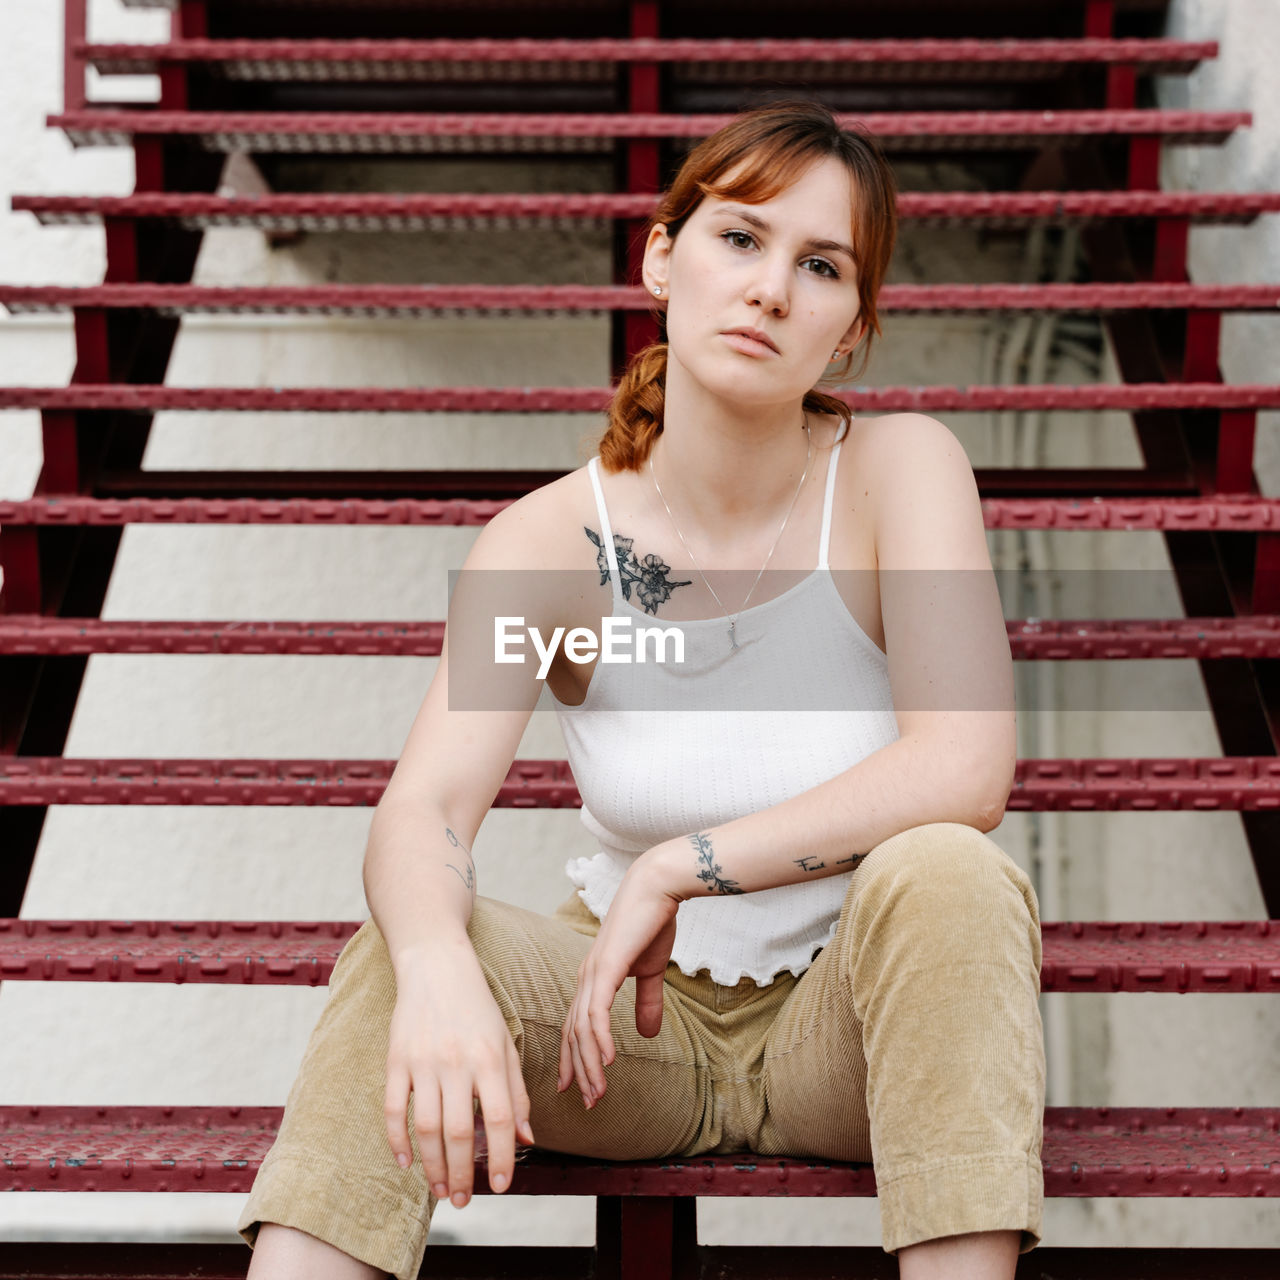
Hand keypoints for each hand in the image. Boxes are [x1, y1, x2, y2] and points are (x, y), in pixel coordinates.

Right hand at [384, 948, 533, 1208]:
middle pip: (458, 1131)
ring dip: (432, 1166)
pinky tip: (406, 1163)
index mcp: (491, 1057)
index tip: (500, 1186)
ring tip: (441, 1191)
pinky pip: (393, 1109)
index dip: (501, 1157)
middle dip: (462, 1174)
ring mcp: (423, 1061)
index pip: (499, 1118)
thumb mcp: (506, 1042)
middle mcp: (457, 1062)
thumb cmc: (477, 1008)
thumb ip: (516, 1091)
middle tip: (465, 1201)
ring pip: (425, 1127)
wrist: (436, 966)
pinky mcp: (396, 1059)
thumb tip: (526, 1138)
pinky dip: (397, 1141)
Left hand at [557, 850, 682, 1107]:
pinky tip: (606, 1061)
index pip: (576, 1026)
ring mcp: (593, 972)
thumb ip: (647, 1001)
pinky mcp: (606, 967)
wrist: (657, 888)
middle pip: (573, 1033)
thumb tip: (647, 1034)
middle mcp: (586, 978)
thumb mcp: (651, 970)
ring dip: (589, 1064)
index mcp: (593, 978)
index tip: (578, 1088)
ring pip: (582, 1029)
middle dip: (578, 1070)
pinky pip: (597, 1011)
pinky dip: (599, 1038)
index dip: (575, 1058)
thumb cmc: (653, 923)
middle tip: (586, 1103)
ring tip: (598, 1093)